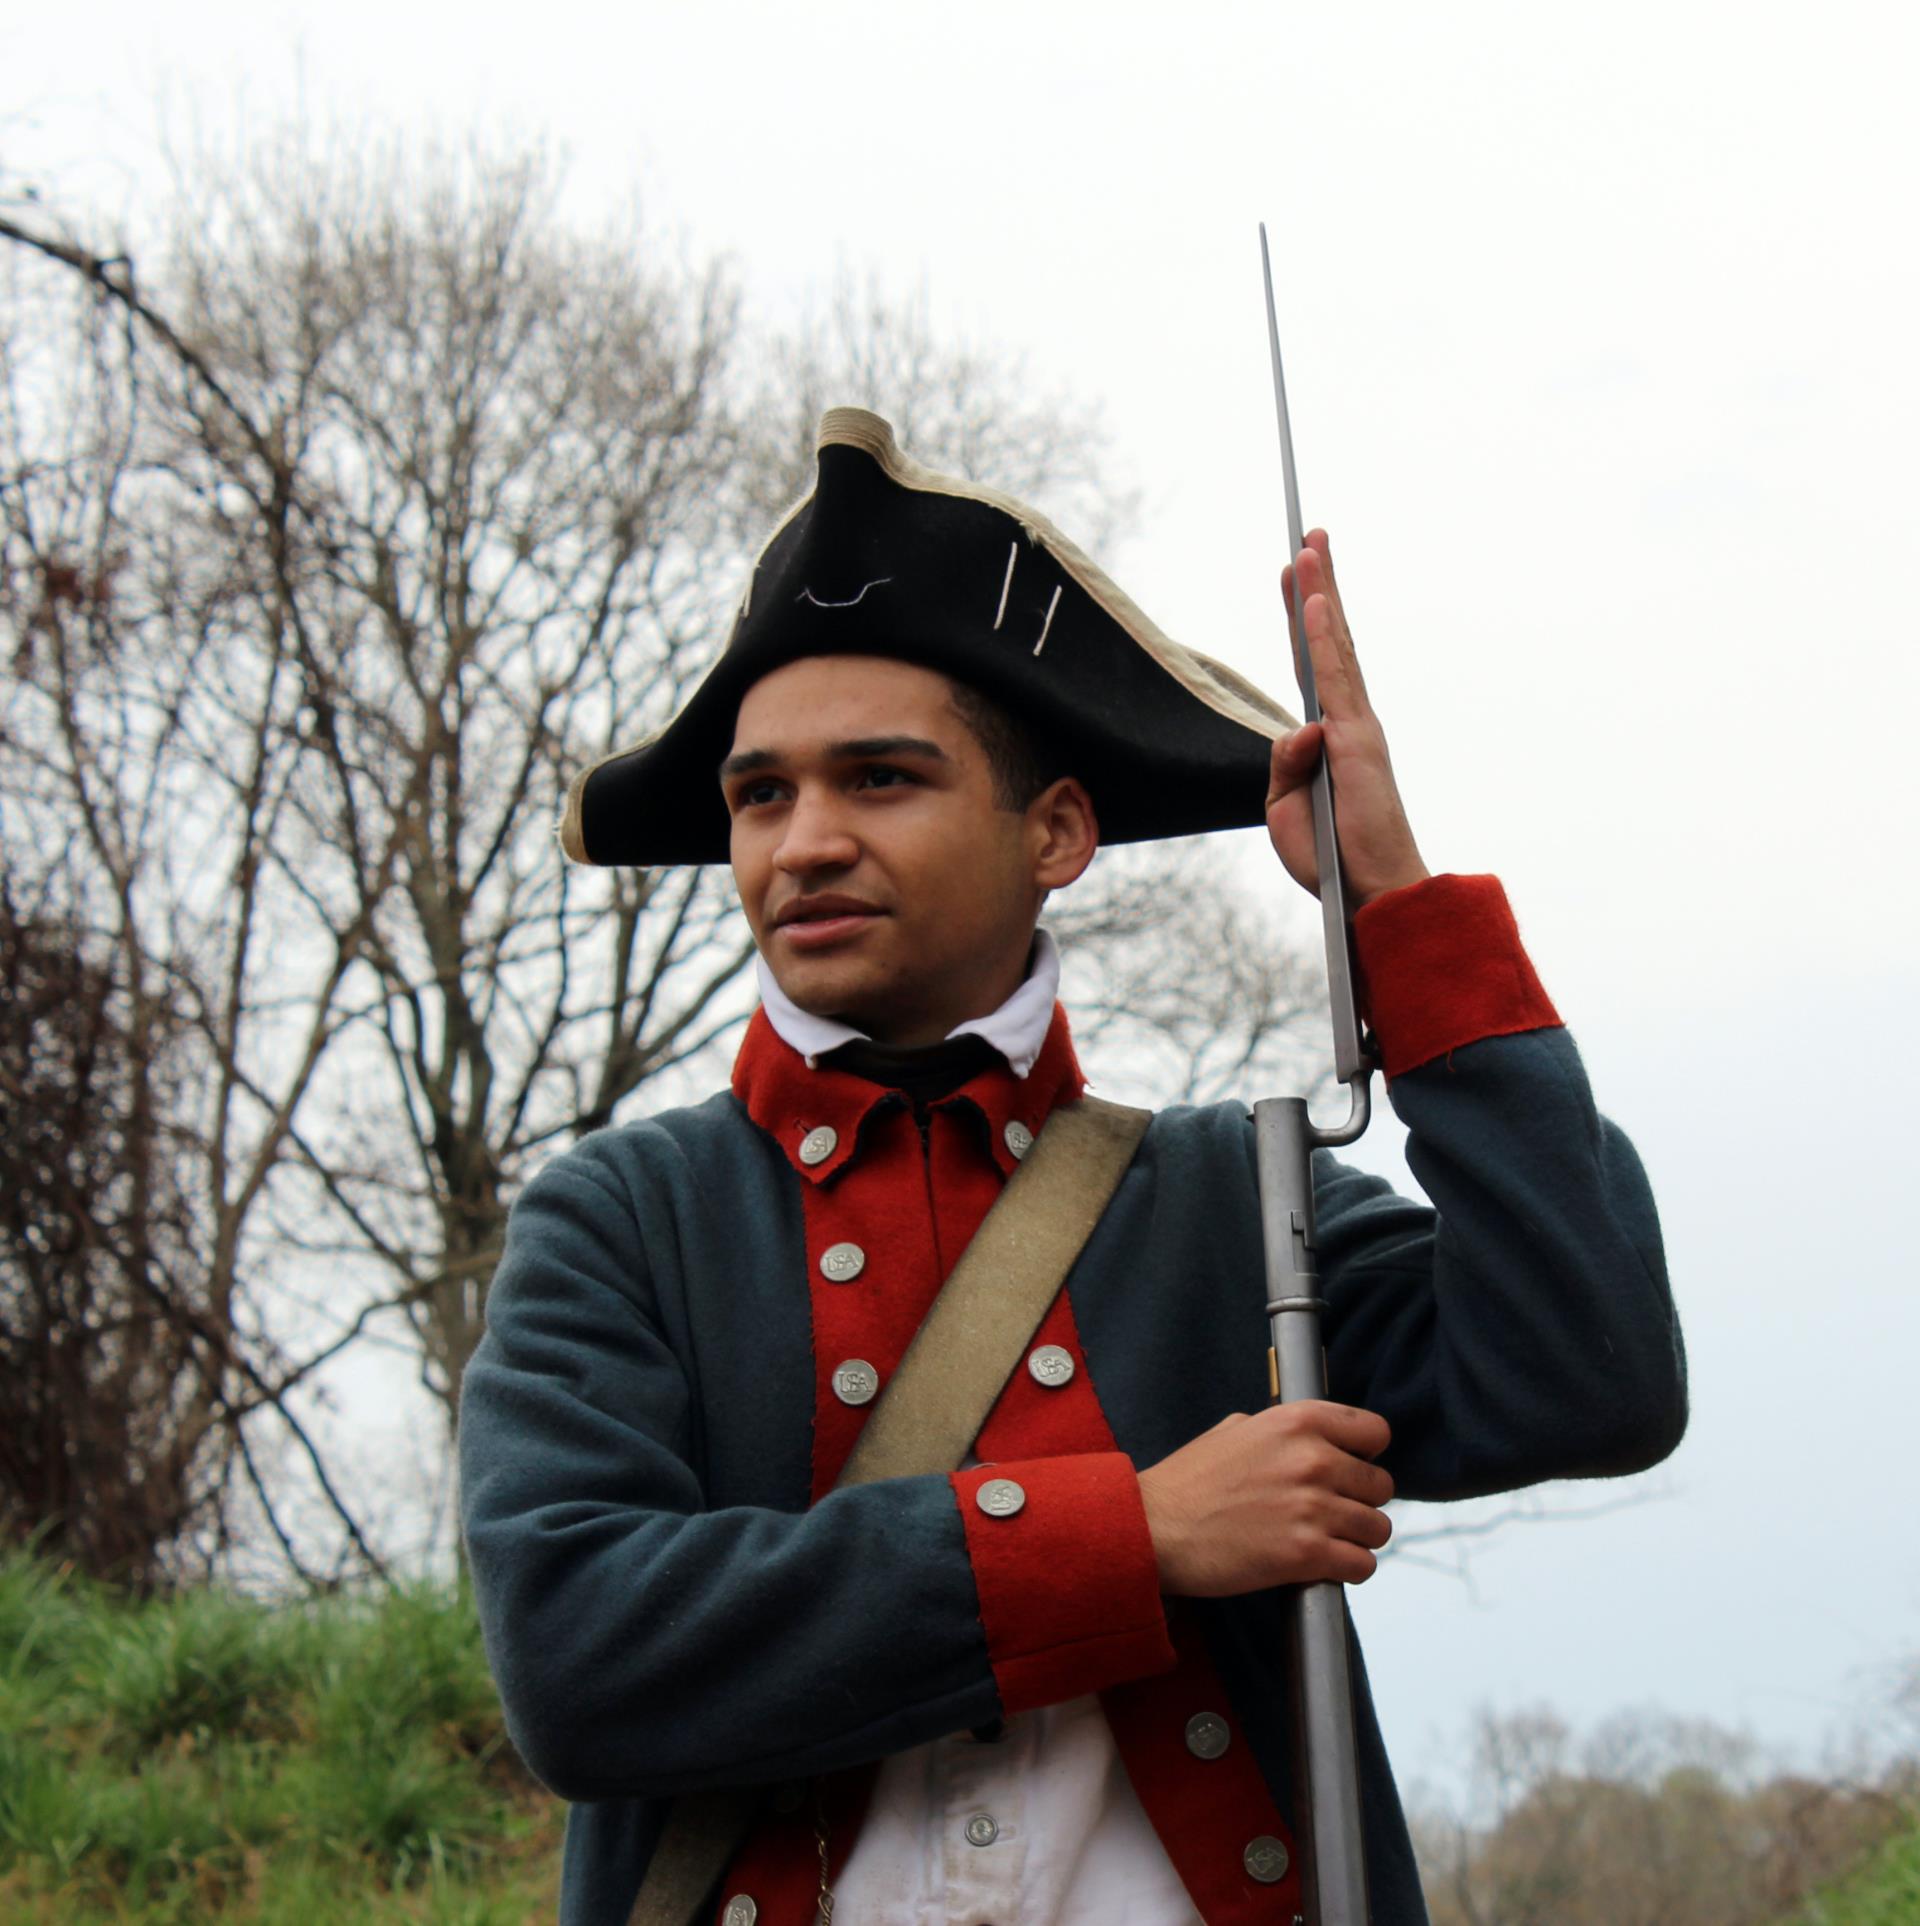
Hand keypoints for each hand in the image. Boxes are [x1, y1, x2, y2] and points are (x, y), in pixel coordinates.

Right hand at [1137, 1400, 1393, 1596]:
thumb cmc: (1188, 1481)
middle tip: (1331, 1512)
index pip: (1375, 1432)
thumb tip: (1311, 1439)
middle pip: (1381, 1485)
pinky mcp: (1306, 1555)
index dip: (1367, 1453)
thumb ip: (1281, 1431)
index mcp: (1297, 1421)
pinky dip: (1349, 1569)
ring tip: (1328, 1541)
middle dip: (1360, 1501)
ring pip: (1378, 1529)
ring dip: (1357, 1538)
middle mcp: (1312, 1460)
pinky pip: (1363, 1565)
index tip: (1353, 1466)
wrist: (1155, 1528)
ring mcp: (1312, 1508)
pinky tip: (1322, 1565)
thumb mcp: (1234, 1430)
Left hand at [1266, 531, 1429, 908]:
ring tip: (1309, 543)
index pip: (1310, 666)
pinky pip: (1334, 678)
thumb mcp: (1285, 808)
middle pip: (1326, 640)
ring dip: (1320, 591)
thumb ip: (1283, 764)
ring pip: (1333, 645)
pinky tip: (1315, 600)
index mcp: (1328, 738)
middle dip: (1316, 585)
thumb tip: (1298, 729)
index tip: (1294, 577)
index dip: (1301, 619)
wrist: (1368, 893)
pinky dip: (1323, 636)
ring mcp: (1355, 726)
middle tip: (1307, 535)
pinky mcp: (1356, 740)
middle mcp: (1347, 722)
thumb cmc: (1332, 858)